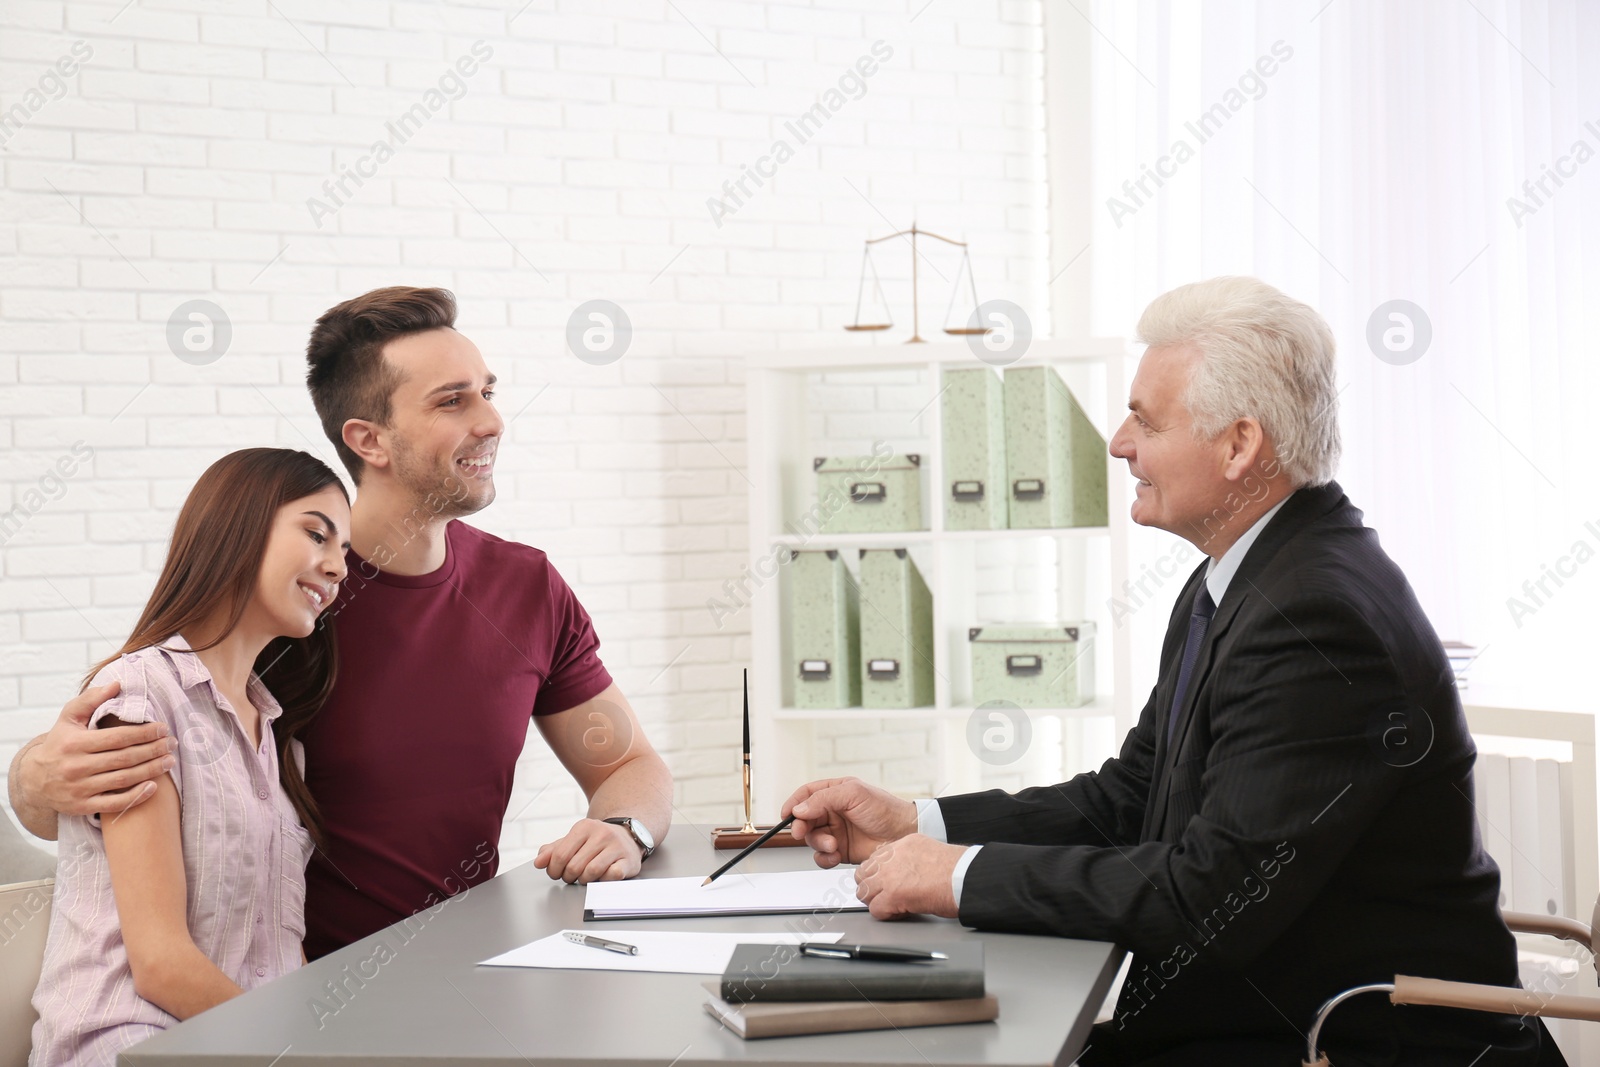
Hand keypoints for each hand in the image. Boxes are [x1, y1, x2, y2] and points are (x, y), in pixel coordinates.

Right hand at [21, 682, 176, 817]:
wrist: (34, 779)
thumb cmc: (60, 743)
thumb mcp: (69, 718)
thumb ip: (91, 699)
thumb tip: (117, 684)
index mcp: (74, 743)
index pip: (117, 737)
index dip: (144, 733)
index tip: (163, 728)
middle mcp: (76, 767)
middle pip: (124, 759)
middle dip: (153, 750)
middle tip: (172, 744)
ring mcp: (79, 789)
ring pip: (122, 780)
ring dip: (150, 771)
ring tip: (169, 761)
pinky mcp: (81, 807)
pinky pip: (114, 805)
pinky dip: (135, 797)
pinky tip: (153, 787)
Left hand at [534, 818, 641, 883]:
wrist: (628, 836)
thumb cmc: (597, 841)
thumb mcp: (574, 840)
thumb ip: (554, 850)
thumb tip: (538, 862)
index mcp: (584, 827)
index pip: (560, 855)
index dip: (554, 870)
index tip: (556, 873)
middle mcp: (601, 833)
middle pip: (574, 866)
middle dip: (569, 877)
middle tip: (572, 876)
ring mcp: (616, 846)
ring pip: (591, 872)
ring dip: (585, 880)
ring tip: (586, 877)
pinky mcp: (628, 859)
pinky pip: (612, 875)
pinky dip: (604, 880)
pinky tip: (603, 876)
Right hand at [781, 777, 917, 867]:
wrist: (904, 835)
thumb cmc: (885, 810)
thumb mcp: (854, 794)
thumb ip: (824, 799)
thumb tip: (799, 808)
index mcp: (836, 792)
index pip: (807, 795)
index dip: (794, 803)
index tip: (786, 815)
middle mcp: (834, 811)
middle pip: (805, 818)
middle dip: (802, 827)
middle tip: (802, 833)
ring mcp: (837, 831)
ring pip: (812, 838)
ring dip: (817, 843)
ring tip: (833, 845)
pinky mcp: (841, 850)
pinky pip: (822, 856)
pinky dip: (824, 858)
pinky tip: (834, 856)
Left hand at [855, 834, 962, 919]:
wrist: (965, 878)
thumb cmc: (957, 870)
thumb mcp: (929, 852)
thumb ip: (910, 858)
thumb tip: (904, 872)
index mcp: (902, 845)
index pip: (875, 859)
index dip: (878, 874)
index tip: (884, 883)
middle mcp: (892, 857)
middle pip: (863, 873)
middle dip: (871, 887)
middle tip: (884, 896)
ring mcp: (890, 876)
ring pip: (864, 891)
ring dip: (876, 901)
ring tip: (892, 906)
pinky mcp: (893, 894)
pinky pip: (875, 909)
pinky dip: (885, 914)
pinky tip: (900, 913)